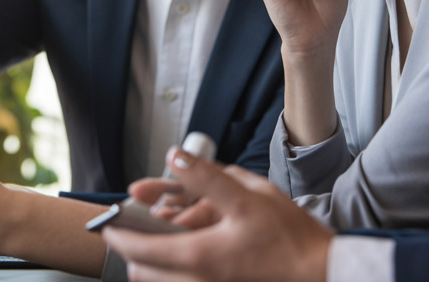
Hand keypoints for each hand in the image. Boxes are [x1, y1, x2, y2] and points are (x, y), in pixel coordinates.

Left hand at [104, 148, 331, 281]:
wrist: (322, 273)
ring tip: (153, 245)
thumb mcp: (248, 195)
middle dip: (130, 253)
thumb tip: (174, 158)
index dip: (117, 235)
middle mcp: (198, 281)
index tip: (106, 224)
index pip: (139, 249)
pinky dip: (171, 274)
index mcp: (199, 256)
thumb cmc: (290, 236)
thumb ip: (206, 177)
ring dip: (150, 266)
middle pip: (142, 274)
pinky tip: (183, 257)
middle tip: (129, 232)